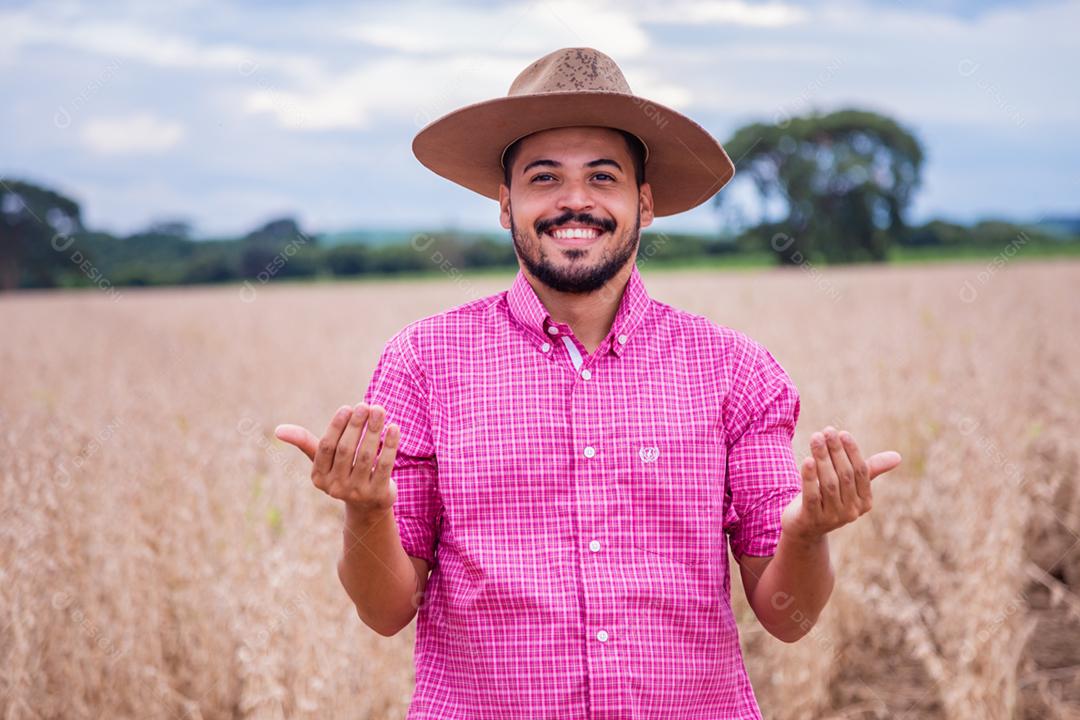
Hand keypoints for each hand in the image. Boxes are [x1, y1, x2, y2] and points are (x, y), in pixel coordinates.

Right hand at [274, 403, 400, 517]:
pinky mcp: (378, 495)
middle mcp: (336, 487)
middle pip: (346, 450)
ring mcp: (357, 493)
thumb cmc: (343, 472)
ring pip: (366, 456)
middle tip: (365, 405)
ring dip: (373, 430)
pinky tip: (394, 428)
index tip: (348, 408)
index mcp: (319, 477)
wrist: (368, 506)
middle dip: (356, 425)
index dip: (336, 426)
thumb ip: (305, 443)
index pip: (326, 447)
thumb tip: (277, 430)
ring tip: (379, 410)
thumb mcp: (323, 460)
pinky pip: (385, 465)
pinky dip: (390, 445)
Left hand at [781, 426, 901, 542]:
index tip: (842, 433)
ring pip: (829, 483)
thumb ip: (869, 469)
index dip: (852, 452)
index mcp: (864, 501)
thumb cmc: (828, 498)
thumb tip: (898, 456)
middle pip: (844, 475)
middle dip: (836, 451)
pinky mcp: (812, 519)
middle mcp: (851, 511)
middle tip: (827, 431)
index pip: (861, 472)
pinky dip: (809, 477)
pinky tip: (807, 460)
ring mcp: (832, 518)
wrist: (804, 527)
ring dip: (822, 458)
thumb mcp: (848, 485)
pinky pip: (812, 495)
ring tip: (816, 438)